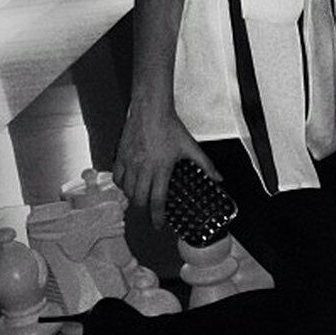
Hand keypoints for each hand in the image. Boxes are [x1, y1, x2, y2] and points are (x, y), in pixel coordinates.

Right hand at [113, 105, 220, 227]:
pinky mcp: (120, 155)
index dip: (157, 216)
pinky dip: (122, 185)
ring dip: (133, 198)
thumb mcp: (190, 147)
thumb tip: (218, 178)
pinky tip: (128, 184)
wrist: (151, 109)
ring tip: (140, 198)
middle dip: (144, 210)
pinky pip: (117, 177)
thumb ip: (205, 164)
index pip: (157, 200)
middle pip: (139, 200)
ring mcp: (130, 162)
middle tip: (149, 212)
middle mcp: (143, 168)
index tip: (158, 225)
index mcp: (161, 169)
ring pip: (127, 190)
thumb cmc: (170, 126)